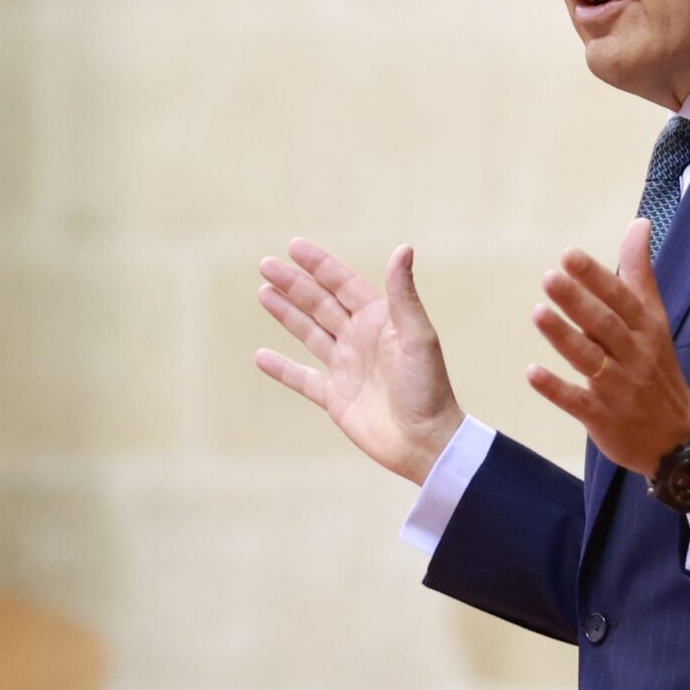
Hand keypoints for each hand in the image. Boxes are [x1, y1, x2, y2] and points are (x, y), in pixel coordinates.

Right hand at [255, 238, 462, 484]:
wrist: (425, 442)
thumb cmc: (429, 388)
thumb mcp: (418, 337)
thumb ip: (403, 295)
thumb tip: (403, 248)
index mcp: (379, 320)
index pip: (343, 284)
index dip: (319, 265)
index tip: (293, 247)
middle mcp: (360, 339)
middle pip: (320, 304)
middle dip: (293, 284)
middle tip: (266, 265)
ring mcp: (346, 367)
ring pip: (309, 333)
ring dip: (286, 313)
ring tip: (263, 292)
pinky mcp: (335, 398)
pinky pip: (302, 379)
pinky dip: (282, 368)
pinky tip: (260, 357)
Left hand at [527, 217, 689, 475]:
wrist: (677, 438)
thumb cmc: (657, 368)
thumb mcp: (654, 320)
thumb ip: (639, 273)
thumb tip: (639, 223)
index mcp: (646, 330)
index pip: (622, 299)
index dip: (596, 277)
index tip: (569, 255)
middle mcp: (634, 356)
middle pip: (605, 325)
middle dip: (578, 302)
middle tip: (549, 278)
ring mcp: (619, 388)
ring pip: (590, 360)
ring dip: (564, 337)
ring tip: (538, 313)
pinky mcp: (602, 418)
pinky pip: (578, 402)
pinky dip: (556, 389)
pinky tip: (532, 373)